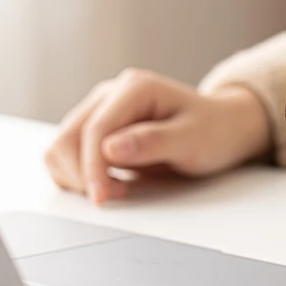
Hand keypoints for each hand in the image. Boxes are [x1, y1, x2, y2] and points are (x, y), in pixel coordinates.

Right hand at [45, 70, 271, 203]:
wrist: (222, 129)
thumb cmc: (212, 132)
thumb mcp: (192, 140)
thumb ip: (153, 143)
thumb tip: (109, 149)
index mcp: (134, 88)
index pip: (95, 129)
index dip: (92, 167)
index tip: (102, 197)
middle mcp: (111, 94)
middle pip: (69, 136)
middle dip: (83, 173)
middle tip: (115, 196)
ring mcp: (101, 110)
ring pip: (62, 145)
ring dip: (77, 175)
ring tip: (116, 189)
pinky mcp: (97, 129)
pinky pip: (68, 153)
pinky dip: (77, 174)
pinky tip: (108, 184)